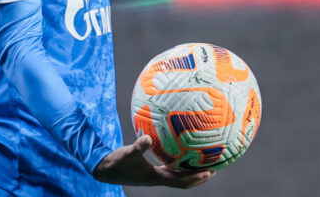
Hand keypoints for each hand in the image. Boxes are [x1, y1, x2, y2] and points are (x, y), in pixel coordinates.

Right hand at [92, 134, 214, 188]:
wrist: (105, 170)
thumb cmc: (116, 162)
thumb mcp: (127, 153)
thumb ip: (138, 147)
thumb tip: (147, 138)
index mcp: (156, 177)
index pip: (181, 181)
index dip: (195, 177)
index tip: (210, 171)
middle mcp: (158, 178)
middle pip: (184, 181)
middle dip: (199, 175)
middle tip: (214, 167)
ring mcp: (154, 175)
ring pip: (177, 176)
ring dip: (190, 171)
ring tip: (202, 160)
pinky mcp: (150, 171)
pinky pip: (169, 168)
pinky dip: (178, 163)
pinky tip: (179, 151)